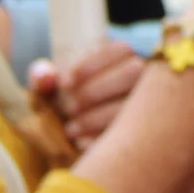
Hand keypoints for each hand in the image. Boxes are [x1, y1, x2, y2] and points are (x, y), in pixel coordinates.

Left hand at [27, 41, 144, 149]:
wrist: (73, 128)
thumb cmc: (66, 98)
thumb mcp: (52, 85)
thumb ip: (42, 75)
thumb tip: (44, 77)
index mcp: (126, 57)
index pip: (119, 50)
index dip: (91, 65)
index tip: (64, 84)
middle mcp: (145, 76)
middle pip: (133, 72)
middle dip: (95, 91)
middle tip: (67, 108)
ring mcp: (150, 103)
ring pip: (134, 104)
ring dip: (98, 117)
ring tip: (70, 129)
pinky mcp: (146, 130)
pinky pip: (135, 134)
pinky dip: (103, 137)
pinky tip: (80, 142)